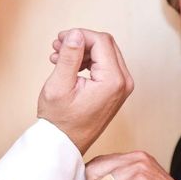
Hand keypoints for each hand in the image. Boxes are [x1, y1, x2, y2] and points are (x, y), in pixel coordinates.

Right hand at [37, 29, 133, 153]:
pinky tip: (68, 66)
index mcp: (113, 81)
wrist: (65, 145)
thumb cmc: (60, 122)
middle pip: (105, 44)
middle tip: (57, 46)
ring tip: (58, 56)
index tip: (59, 40)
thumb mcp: (59, 86)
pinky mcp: (116, 90)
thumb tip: (75, 34)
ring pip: (104, 53)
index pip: (101, 41)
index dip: (79, 35)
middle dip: (81, 41)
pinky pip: (104, 65)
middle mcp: (123, 83)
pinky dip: (87, 61)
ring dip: (82, 51)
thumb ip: (69, 57)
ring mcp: (121, 87)